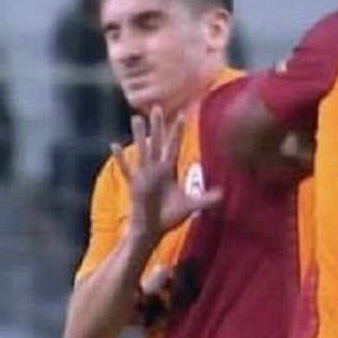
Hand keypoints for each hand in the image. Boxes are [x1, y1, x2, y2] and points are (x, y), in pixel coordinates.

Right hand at [111, 106, 222, 241]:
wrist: (151, 230)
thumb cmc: (168, 216)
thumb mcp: (190, 206)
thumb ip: (205, 199)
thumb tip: (223, 195)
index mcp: (168, 170)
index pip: (174, 147)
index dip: (177, 132)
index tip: (182, 115)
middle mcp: (156, 169)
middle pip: (158, 143)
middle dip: (158, 126)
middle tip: (157, 107)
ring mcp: (144, 176)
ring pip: (143, 151)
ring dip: (141, 136)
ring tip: (136, 119)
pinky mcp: (135, 186)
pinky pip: (127, 170)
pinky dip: (121, 159)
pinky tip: (115, 146)